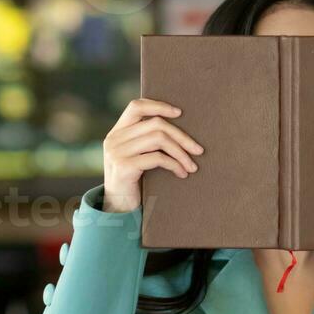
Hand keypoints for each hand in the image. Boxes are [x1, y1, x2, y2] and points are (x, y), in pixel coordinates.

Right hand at [103, 98, 203, 212]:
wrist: (117, 208)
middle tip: (199, 149)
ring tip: (192, 166)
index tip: (180, 112)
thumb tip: (179, 129)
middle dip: (181, 136)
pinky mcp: (123, 167)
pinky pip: (157, 158)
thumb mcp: (136, 156)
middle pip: (155, 124)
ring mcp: (117, 152)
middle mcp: (114, 139)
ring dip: (181, 152)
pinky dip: (174, 164)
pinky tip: (182, 173)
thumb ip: (146, 141)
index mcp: (117, 132)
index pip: (136, 106)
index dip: (159, 105)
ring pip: (158, 139)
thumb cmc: (134, 181)